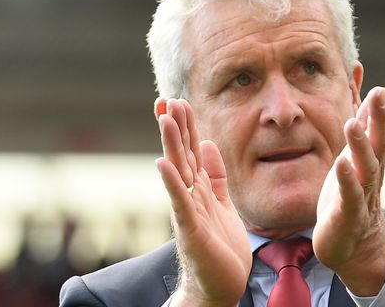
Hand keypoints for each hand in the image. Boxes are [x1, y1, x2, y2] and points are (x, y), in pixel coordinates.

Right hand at [155, 98, 251, 306]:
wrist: (219, 285)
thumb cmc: (220, 246)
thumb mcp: (222, 202)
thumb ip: (215, 175)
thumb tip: (207, 144)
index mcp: (198, 188)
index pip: (189, 151)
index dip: (185, 126)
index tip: (179, 101)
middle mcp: (189, 196)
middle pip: (181, 154)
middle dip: (176, 127)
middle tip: (169, 99)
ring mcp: (187, 211)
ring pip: (178, 172)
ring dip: (171, 144)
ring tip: (164, 119)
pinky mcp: (190, 228)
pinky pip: (180, 202)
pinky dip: (172, 182)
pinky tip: (162, 164)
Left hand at [312, 77, 384, 295]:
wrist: (354, 246)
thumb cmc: (353, 194)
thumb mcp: (358, 155)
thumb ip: (366, 124)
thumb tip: (375, 92)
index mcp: (375, 158)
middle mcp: (373, 173)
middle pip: (381, 143)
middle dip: (382, 117)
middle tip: (381, 92)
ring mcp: (362, 193)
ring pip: (366, 167)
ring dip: (360, 145)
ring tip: (352, 123)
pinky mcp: (348, 214)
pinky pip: (349, 195)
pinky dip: (346, 180)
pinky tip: (341, 163)